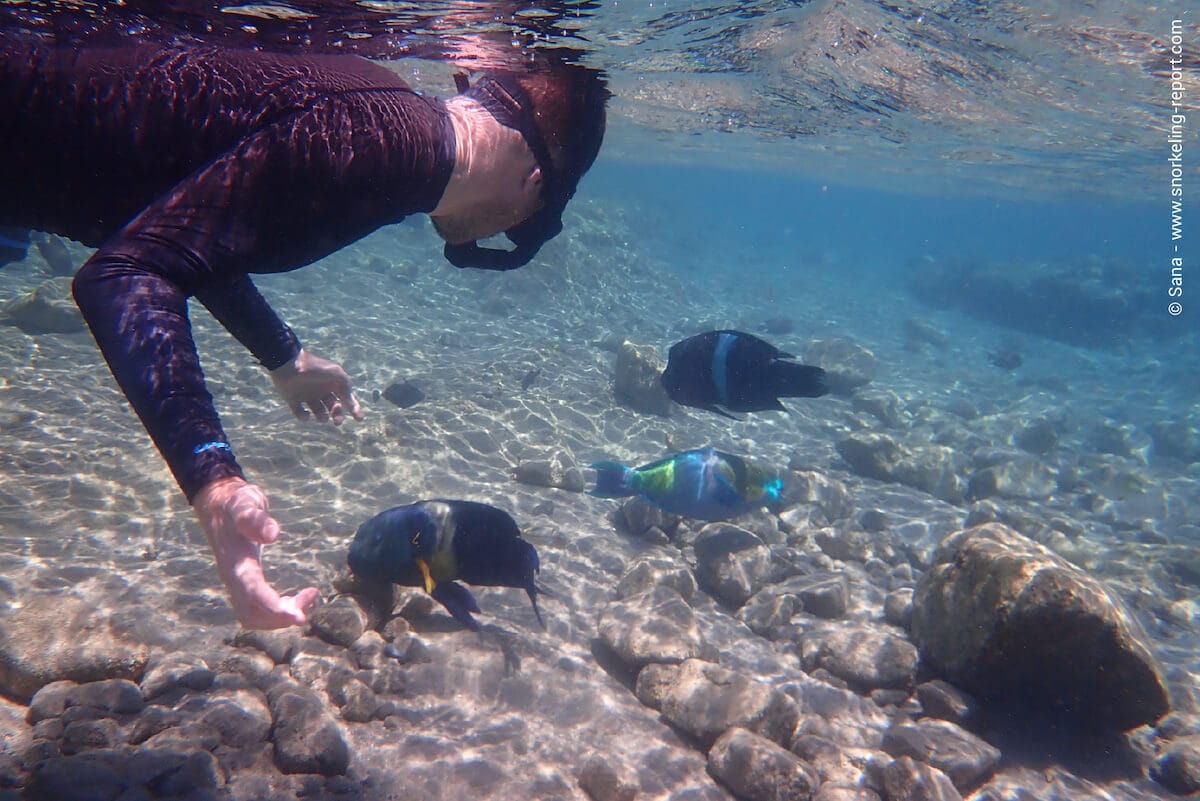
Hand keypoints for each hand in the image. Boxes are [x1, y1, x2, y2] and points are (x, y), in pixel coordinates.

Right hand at [193, 476, 319, 628]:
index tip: (298, 617)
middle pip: (252, 614)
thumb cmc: (236, 504)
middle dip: (280, 617)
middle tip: (310, 601)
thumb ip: (255, 518)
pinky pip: (258, 611)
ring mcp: (237, 584)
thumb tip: (273, 534)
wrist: (218, 507)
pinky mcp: (245, 586)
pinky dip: (279, 613)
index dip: (273, 607)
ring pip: (254, 617)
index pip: (252, 591)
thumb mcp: (246, 503)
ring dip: (281, 618)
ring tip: (309, 598)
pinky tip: (301, 599)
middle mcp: (234, 579)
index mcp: (235, 561)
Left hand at [270, 348, 364, 424]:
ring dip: (322, 417)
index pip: (346, 398)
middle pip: (333, 407)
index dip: (354, 408)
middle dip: (337, 415)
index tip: (359, 419)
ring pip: (319, 412)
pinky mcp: (293, 399)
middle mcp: (321, 390)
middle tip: (337, 421)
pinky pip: (300, 413)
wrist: (289, 364)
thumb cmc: (315, 368)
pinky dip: (303, 416)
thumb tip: (351, 399)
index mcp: (332, 383)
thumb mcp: (336, 373)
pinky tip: (305, 414)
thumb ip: (346, 385)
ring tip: (322, 416)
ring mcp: (307, 395)